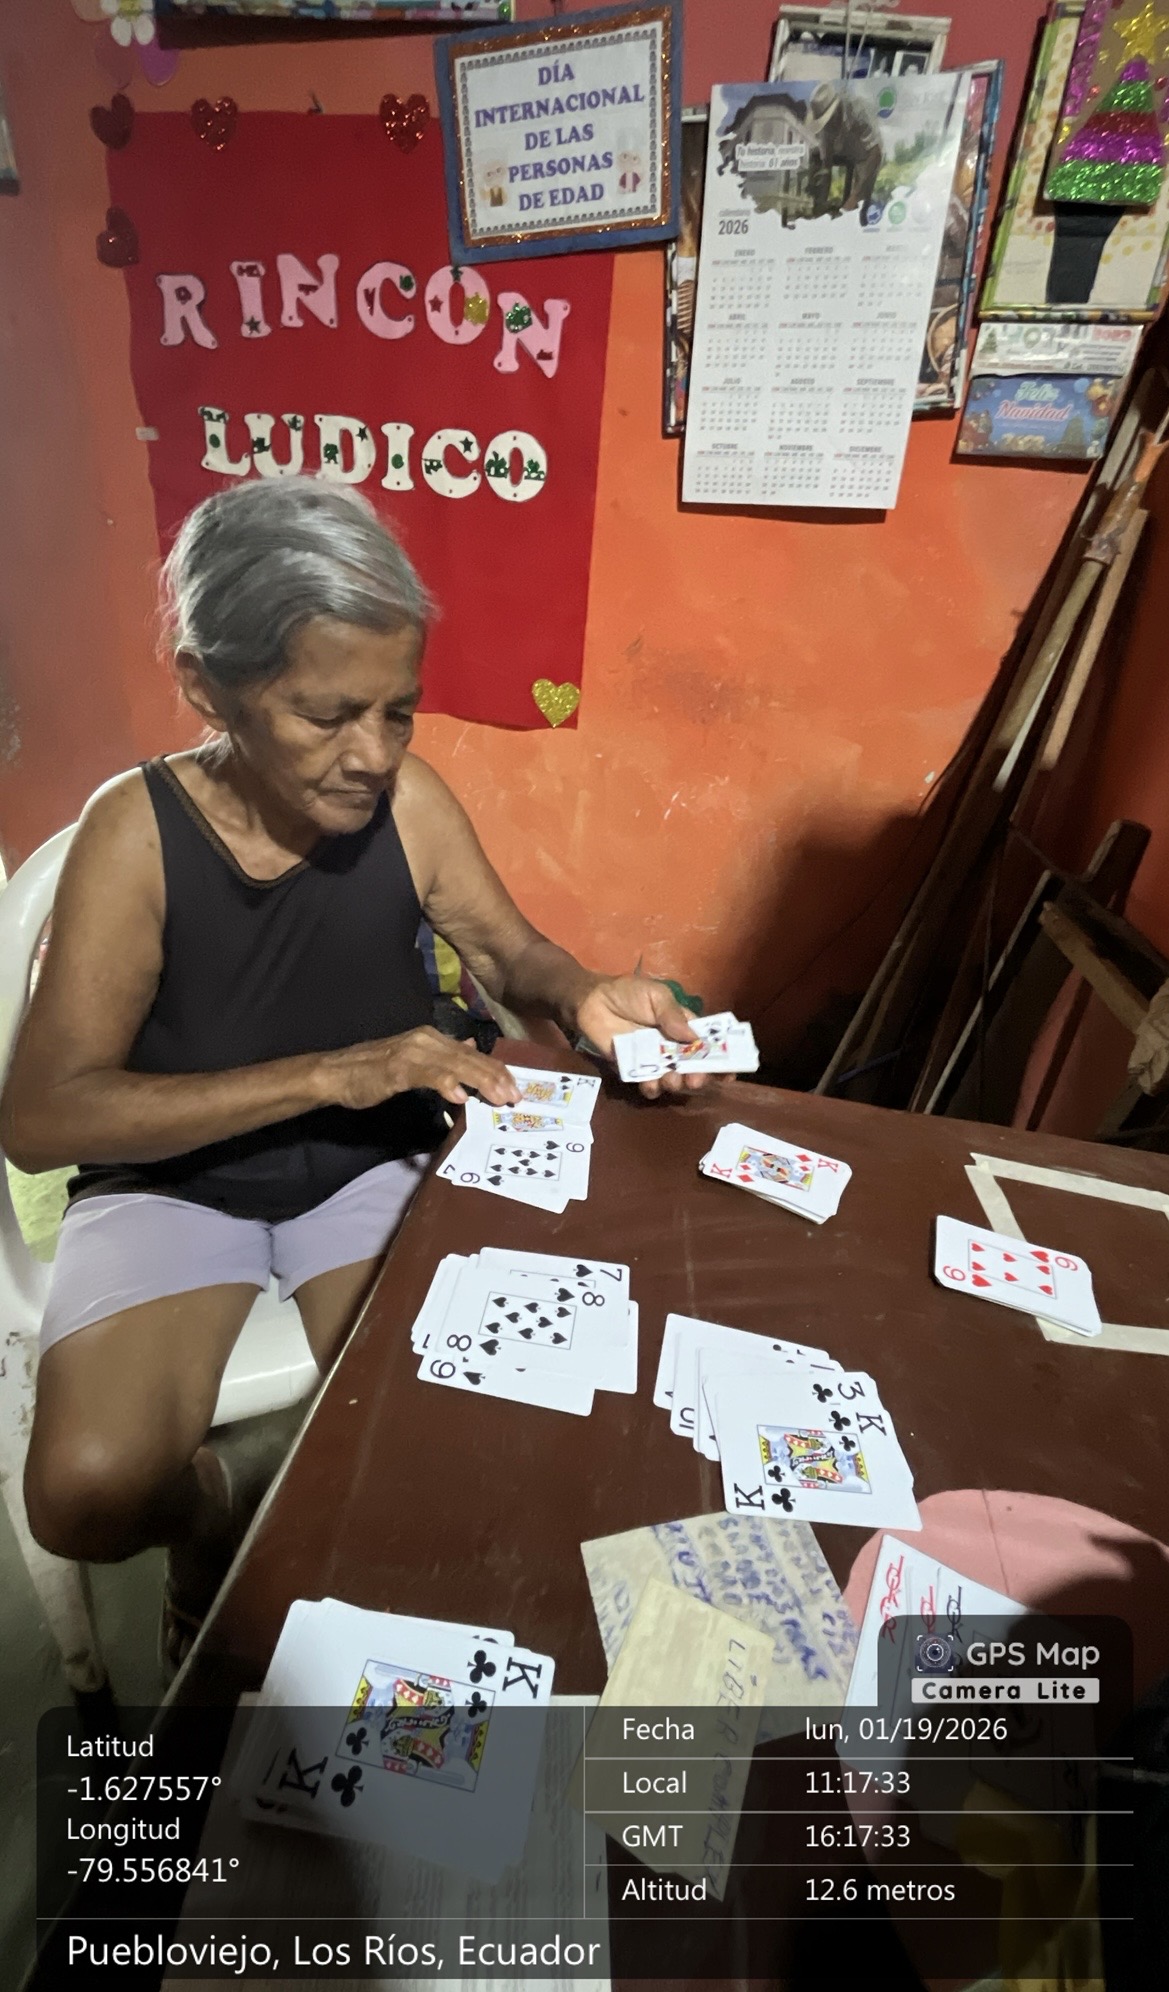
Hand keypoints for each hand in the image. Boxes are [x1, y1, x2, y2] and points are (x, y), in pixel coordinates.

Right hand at [321, 1026, 520, 1111]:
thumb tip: (471, 1049)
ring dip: (480, 1081)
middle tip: (516, 1098)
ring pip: (456, 1064)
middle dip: (496, 1078)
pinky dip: (446, 1083)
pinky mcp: (398, 1067)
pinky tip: (460, 1097)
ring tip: (499, 1098)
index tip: (516, 1089)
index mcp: (433, 1039)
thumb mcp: (414, 1060)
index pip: (473, 1055)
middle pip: (470, 1058)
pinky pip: (428, 1074)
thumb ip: (443, 1057)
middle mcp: (427, 1040)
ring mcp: (413, 1052)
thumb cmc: (374, 1070)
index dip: (496, 1070)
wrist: (335, 1072)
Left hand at [575, 975, 708, 1099]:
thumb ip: (673, 1015)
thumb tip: (694, 1037)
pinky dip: (652, 1088)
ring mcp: (654, 1061)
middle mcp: (672, 1047)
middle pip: (694, 1068)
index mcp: (683, 1027)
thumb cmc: (627, 993)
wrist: (592, 1001)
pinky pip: (648, 1086)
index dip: (721, 1059)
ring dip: (677, 1084)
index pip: (708, 1045)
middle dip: (700, 1076)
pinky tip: (650, 1082)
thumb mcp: (656, 995)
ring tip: (672, 1080)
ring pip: (674, 1080)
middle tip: (696, 1079)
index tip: (729, 1072)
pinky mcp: (634, 1071)